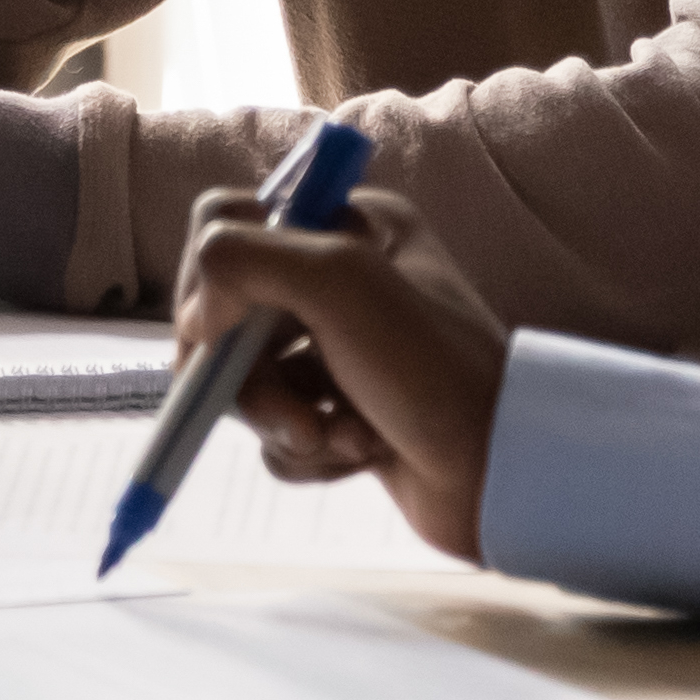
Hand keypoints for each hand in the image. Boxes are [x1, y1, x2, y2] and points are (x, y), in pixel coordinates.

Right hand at [174, 184, 511, 561]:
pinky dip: (307, 454)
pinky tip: (360, 456)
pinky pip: (277, 434)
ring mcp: (340, 352)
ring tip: (338, 440)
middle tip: (291, 414)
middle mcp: (342, 280)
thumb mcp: (340, 283)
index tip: (219, 331)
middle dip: (250, 376)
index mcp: (350, 227)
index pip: (229, 224)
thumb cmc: (431, 369)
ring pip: (248, 383)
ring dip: (284, 420)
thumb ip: (245, 261)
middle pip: (229, 315)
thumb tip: (197, 315)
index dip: (211, 280)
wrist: (502, 476)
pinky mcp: (340, 416)